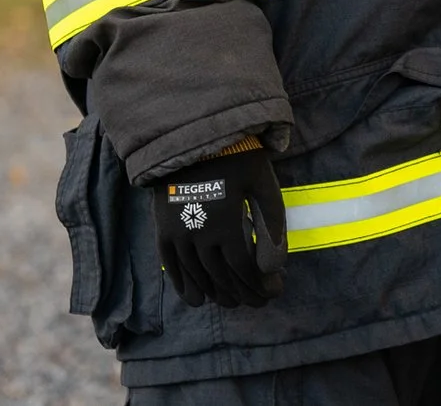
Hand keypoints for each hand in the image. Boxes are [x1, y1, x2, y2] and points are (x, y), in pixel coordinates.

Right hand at [150, 141, 286, 307]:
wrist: (193, 137)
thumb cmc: (237, 157)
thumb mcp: (263, 183)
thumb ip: (272, 221)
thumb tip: (277, 262)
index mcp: (226, 224)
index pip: (243, 268)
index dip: (258, 284)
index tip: (273, 292)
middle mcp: (198, 235)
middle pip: (221, 276)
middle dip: (242, 292)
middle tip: (259, 301)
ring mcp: (177, 234)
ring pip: (197, 275)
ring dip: (216, 293)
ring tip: (233, 302)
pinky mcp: (163, 229)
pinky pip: (171, 266)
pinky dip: (183, 285)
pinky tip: (196, 299)